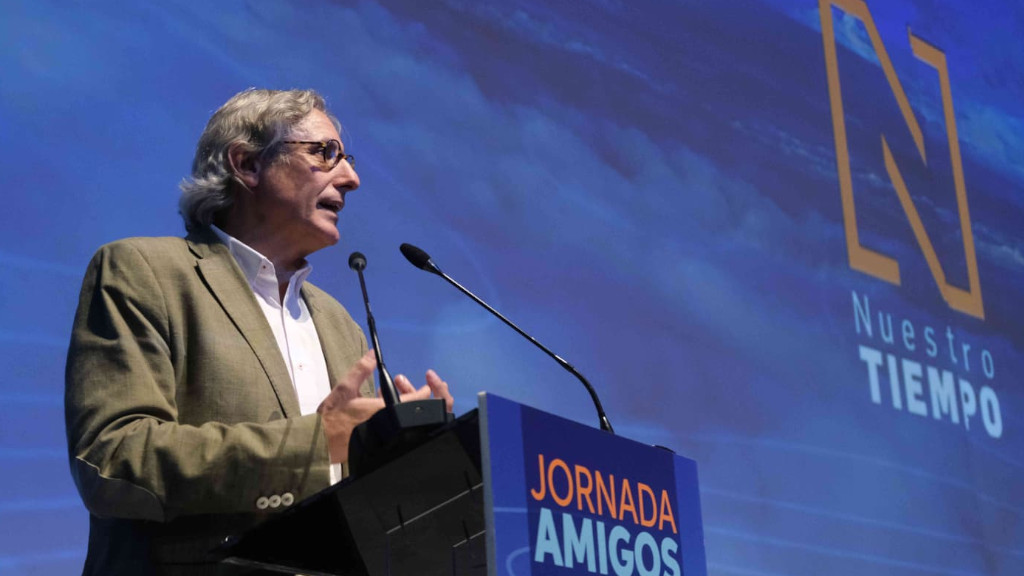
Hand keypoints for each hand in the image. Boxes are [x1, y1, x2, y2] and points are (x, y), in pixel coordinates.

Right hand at [317, 350, 454, 463]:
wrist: (320, 443)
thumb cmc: (332, 416)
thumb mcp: (345, 388)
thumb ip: (361, 369)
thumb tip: (373, 354)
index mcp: (383, 410)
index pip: (414, 401)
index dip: (424, 392)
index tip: (427, 385)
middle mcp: (389, 424)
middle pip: (412, 410)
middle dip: (413, 396)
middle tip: (405, 384)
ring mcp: (386, 435)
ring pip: (403, 418)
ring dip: (401, 403)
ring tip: (388, 390)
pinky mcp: (380, 442)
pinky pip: (394, 427)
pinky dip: (393, 414)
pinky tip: (381, 405)